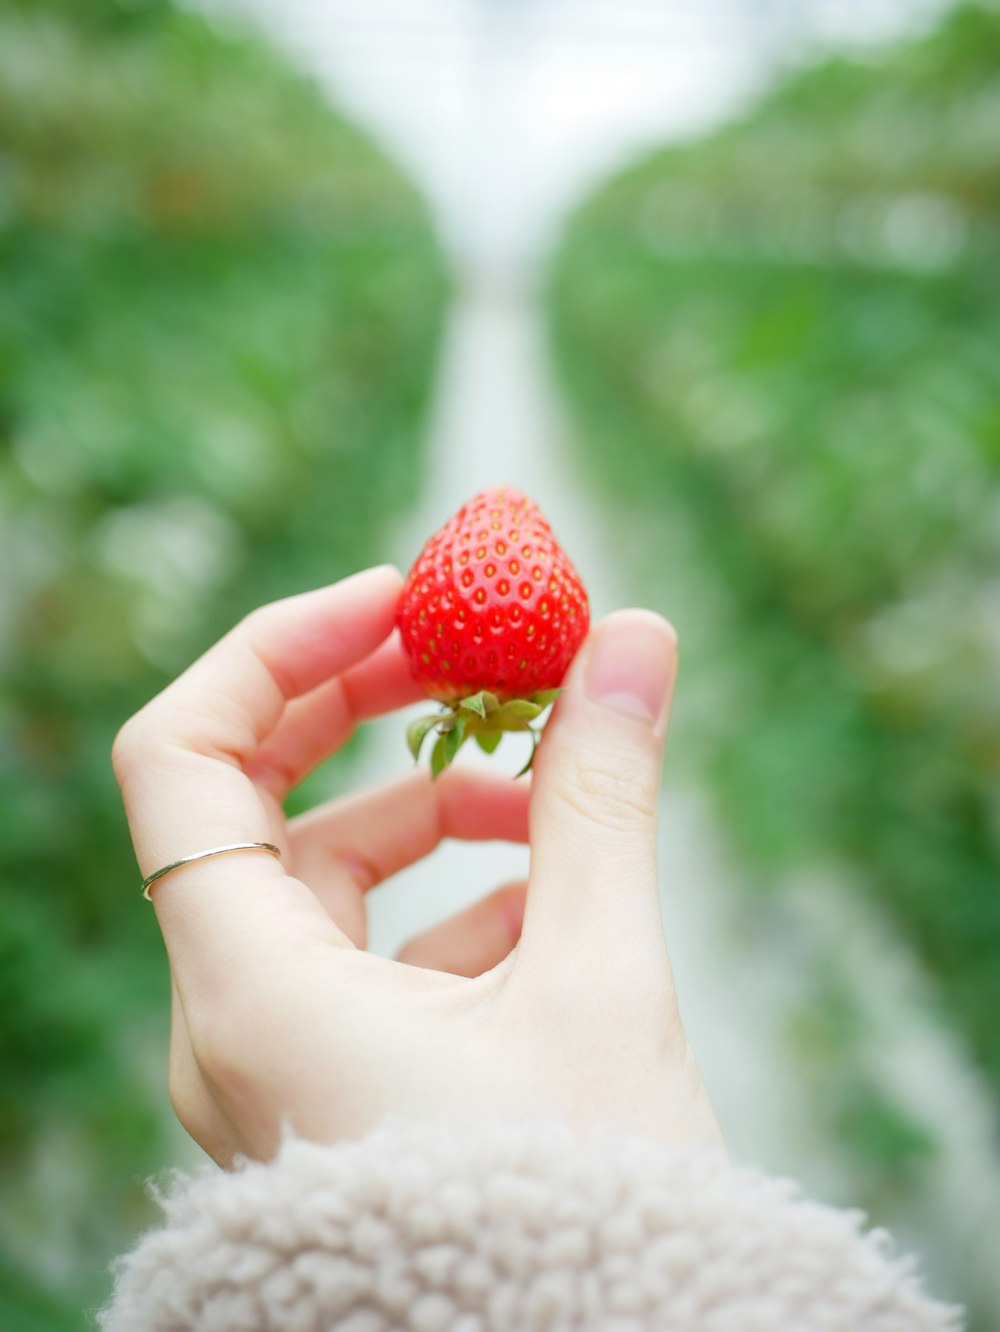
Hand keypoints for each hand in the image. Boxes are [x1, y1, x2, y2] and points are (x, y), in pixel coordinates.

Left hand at [113, 565, 722, 1164]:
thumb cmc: (579, 1219)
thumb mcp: (601, 983)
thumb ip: (601, 793)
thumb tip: (631, 640)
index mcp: (253, 995)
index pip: (182, 759)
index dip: (279, 652)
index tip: (398, 600)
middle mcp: (235, 1025)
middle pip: (250, 805)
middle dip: (360, 709)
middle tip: (467, 651)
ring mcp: (279, 1061)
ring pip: (323, 882)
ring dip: (430, 811)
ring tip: (547, 794)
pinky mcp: (337, 1084)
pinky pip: (368, 953)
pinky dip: (448, 899)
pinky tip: (548, 891)